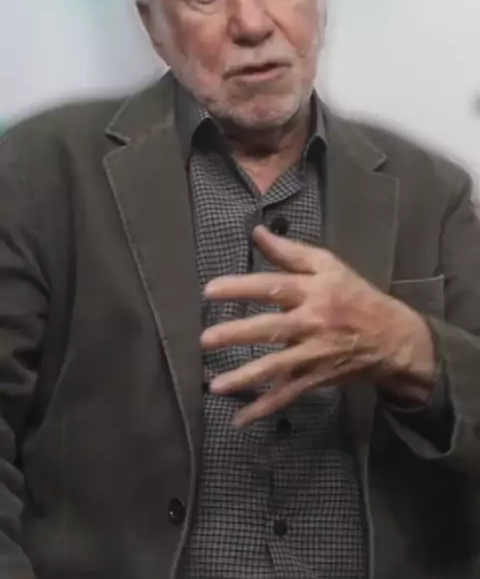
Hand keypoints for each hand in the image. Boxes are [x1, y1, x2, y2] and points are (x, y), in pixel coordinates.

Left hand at [201, 225, 437, 426]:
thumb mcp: (329, 265)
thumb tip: (257, 232)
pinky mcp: (317, 378)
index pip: (273, 287)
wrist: (393, 337)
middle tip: (205, 339)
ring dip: (246, 377)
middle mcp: (312, 322)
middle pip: (271, 328)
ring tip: (216, 385)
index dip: (241, 288)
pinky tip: (240, 419)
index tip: (210, 291)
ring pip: (277, 367)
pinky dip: (265, 408)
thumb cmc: (355, 295)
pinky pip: (288, 395)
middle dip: (237, 334)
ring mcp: (314, 354)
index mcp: (314, 291)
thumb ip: (291, 251)